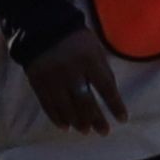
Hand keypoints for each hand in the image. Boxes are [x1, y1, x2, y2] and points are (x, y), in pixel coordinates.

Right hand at [10, 18, 127, 134]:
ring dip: (77, 122)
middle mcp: (71, 71)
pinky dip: (57, 118)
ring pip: (66, 107)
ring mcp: (53, 78)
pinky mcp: (38, 82)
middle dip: (96, 119)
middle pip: (85, 102)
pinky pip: (48, 105)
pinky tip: (65, 126)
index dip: (115, 105)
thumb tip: (110, 97)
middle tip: (103, 131)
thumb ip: (102, 70)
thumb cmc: (76, 40)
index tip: (122, 119)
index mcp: (89, 60)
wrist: (42, 28)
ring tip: (85, 130)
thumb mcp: (95, 49)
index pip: (105, 87)